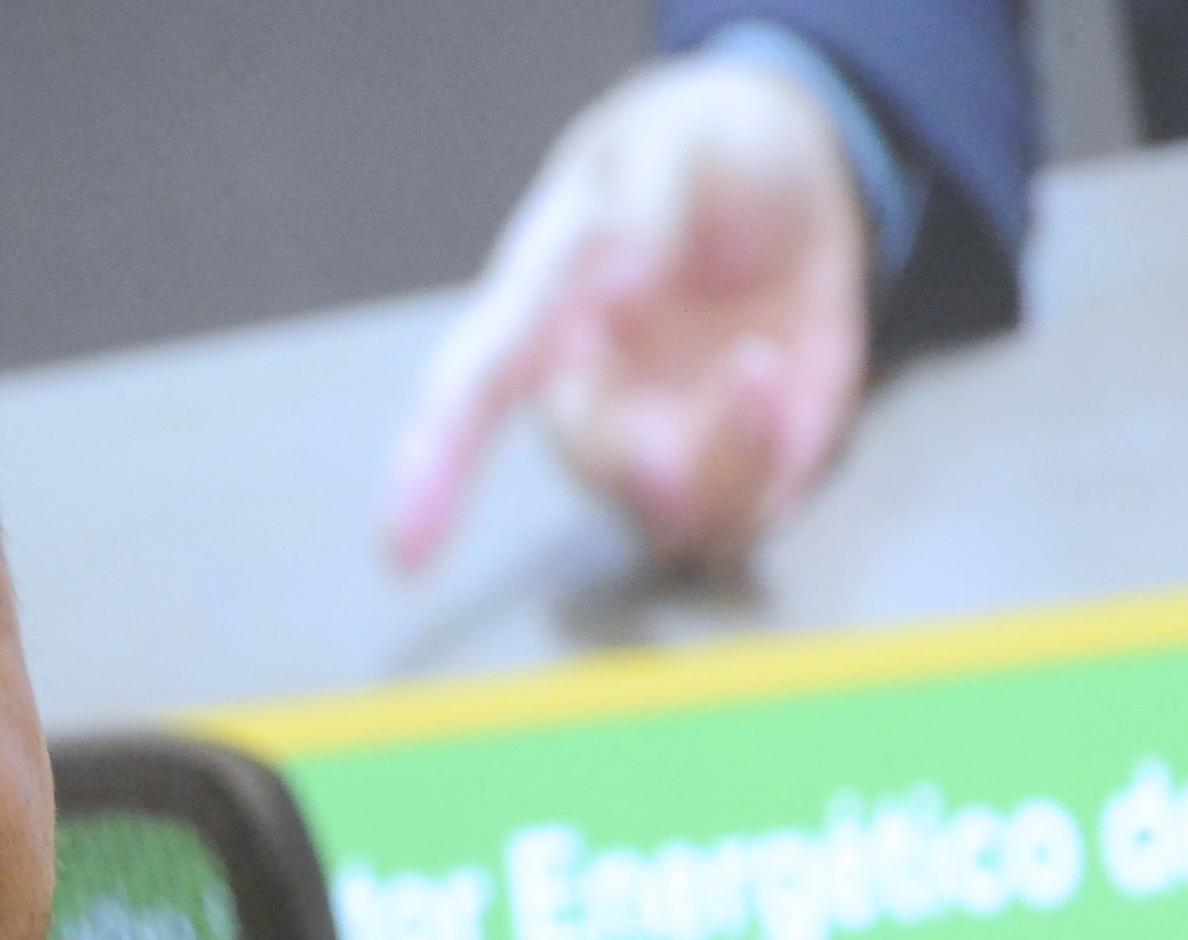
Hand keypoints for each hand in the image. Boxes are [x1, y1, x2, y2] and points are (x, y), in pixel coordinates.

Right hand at [383, 53, 872, 572]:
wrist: (786, 182)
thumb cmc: (700, 159)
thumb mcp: (675, 142)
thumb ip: (645, 201)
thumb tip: (614, 284)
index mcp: (541, 315)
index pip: (468, 397)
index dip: (432, 471)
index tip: (401, 548)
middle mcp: (590, 398)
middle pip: (595, 465)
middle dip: (641, 461)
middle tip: (693, 413)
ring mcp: (669, 441)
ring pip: (676, 512)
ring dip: (725, 456)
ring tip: (760, 359)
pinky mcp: (750, 464)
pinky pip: (750, 513)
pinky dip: (773, 462)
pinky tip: (782, 377)